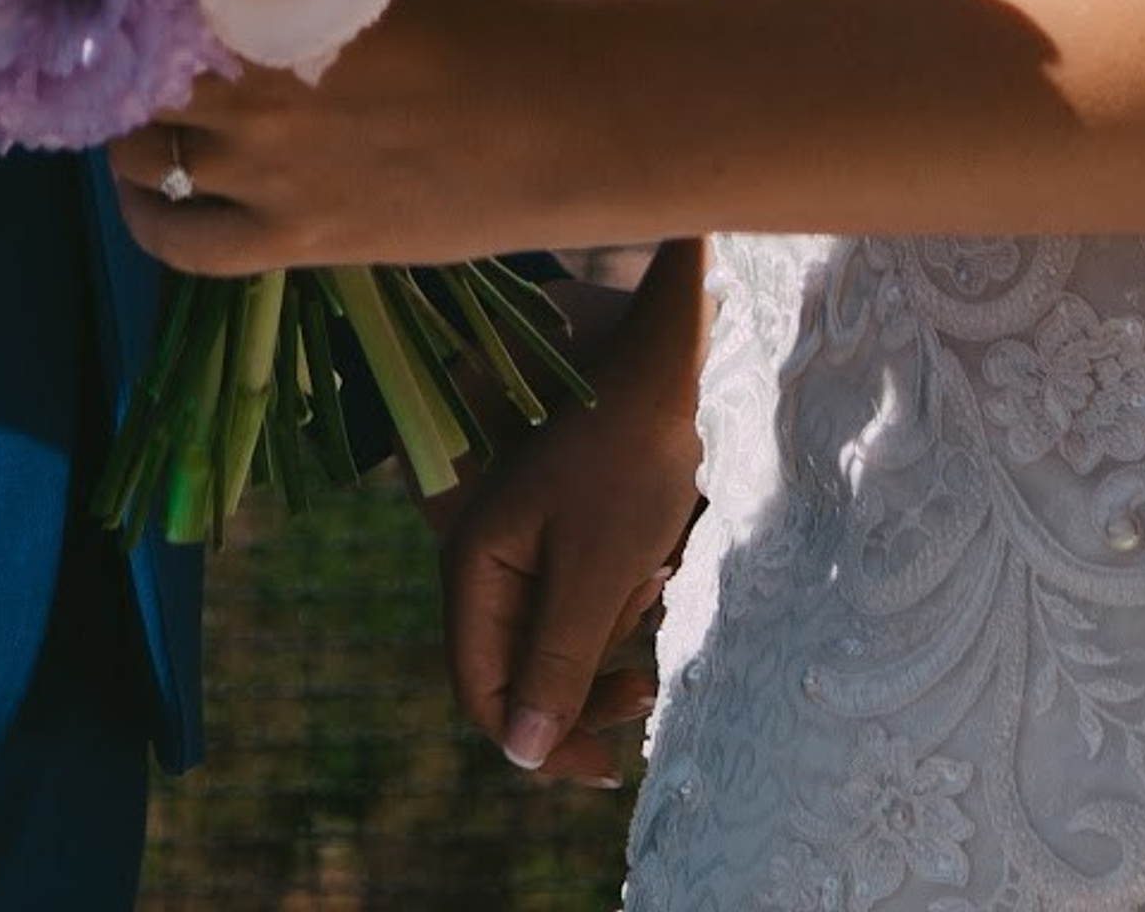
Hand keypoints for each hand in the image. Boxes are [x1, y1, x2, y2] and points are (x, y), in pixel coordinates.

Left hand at [111, 0, 592, 270]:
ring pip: (138, 154)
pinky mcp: (293, 239)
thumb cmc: (482, 13)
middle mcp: (247, 87)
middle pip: (128, 74)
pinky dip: (144, 216)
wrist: (559, 119)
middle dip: (117, 54)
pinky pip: (179, 241)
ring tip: (133, 106)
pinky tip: (142, 189)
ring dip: (123, 127)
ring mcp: (265, 171)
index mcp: (264, 0)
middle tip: (121, 42)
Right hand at [428, 249, 705, 788]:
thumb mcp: (594, 575)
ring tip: (655, 593)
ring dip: (608, 645)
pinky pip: (583, 608)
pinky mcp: (565, 539)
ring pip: (556, 645)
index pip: (481, 687)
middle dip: (581, 693)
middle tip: (645, 697)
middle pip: (518, 674)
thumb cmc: (628, 469)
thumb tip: (520, 755)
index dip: (534, 740)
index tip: (606, 764)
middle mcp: (487, 561)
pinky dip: (619, 608)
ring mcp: (525, 549)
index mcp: (473, 563)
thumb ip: (554, 664)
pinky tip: (657, 569)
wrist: (671, 381)